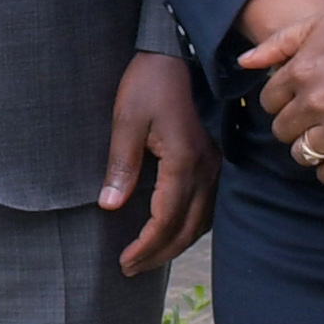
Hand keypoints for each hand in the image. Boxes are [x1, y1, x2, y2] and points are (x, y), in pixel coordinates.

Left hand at [98, 54, 213, 273]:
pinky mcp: (213, 159)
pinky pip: (209, 206)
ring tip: (149, 258)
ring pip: (202, 221)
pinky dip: (191, 226)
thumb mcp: (126, 121)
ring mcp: (214, 164)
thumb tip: (109, 206)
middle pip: (187, 228)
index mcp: (184, 161)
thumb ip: (121, 166)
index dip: (146, 245)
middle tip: (131, 269)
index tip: (125, 262)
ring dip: (177, 244)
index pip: (166, 219)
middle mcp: (206, 168)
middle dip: (160, 253)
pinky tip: (175, 232)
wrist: (175, 54)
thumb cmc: (148, 84)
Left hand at [237, 0, 323, 184]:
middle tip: (309, 126)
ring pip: (304, 153)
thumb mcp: (322, 22)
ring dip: (309, 151)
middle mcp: (315, 101)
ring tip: (322, 144)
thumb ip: (280, 42)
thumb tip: (245, 62)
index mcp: (301, 70)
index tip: (296, 103)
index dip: (282, 103)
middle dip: (292, 128)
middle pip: (283, 131)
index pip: (270, 102)